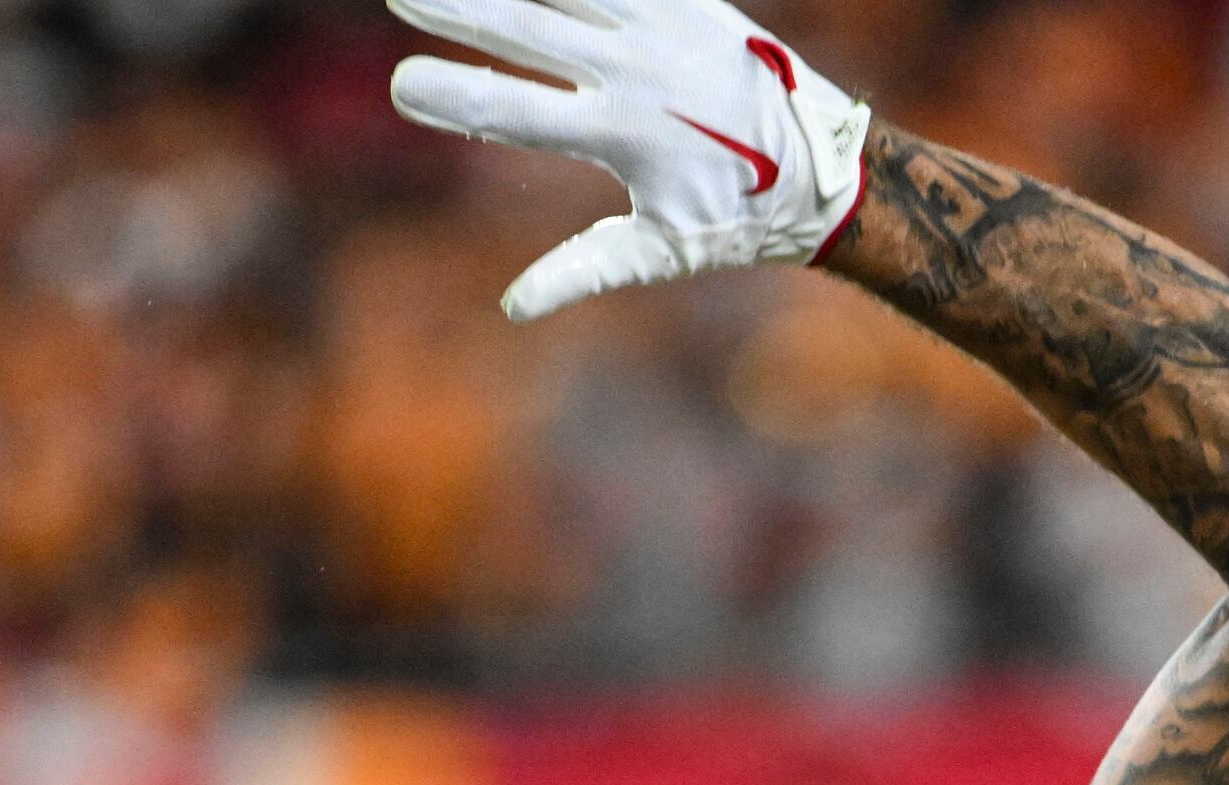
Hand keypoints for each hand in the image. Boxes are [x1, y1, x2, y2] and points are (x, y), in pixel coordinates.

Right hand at [388, 0, 870, 320]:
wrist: (827, 169)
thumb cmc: (733, 220)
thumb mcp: (658, 254)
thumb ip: (580, 272)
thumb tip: (511, 309)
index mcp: (621, 137)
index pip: (513, 111)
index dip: (452, 96)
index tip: (402, 85)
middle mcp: (638, 73)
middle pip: (526, 30)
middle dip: (457, 9)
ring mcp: (665, 27)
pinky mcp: (689, 0)